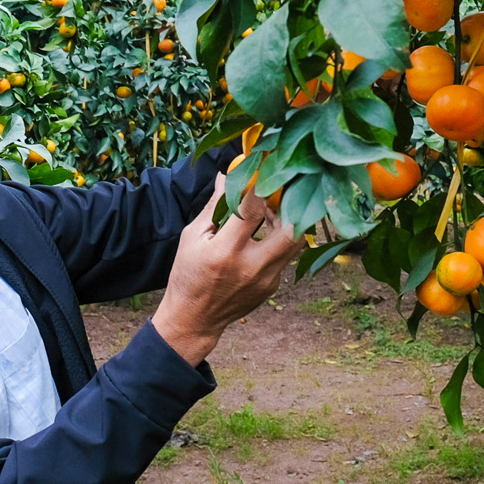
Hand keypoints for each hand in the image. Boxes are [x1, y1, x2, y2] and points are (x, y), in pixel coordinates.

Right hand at [151, 174, 299, 365]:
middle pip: (291, 228)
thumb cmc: (188, 274)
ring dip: (287, 220)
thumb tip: (227, 175)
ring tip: (271, 210)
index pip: (252, 209)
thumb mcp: (192, 237)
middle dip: (290, 203)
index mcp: (225, 252)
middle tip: (281, 188)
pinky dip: (277, 240)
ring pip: (295, 242)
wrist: (195, 319)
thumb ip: (214, 206)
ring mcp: (267, 280)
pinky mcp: (273, 286)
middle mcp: (251, 267)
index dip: (260, 183)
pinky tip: (262, 235)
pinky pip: (284, 256)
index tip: (266, 163)